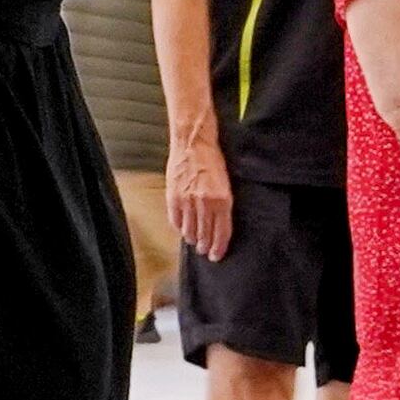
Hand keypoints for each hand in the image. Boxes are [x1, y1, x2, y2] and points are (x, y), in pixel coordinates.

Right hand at [166, 131, 235, 261]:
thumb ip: (222, 205)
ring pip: (189, 231)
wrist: (193, 142)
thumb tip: (219, 225)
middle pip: (205, 235)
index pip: (222, 233)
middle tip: (205, 251)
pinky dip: (179, 227)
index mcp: (223, 200)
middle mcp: (205, 203)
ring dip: (192, 239)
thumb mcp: (226, 183)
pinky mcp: (173, 197)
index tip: (217, 256)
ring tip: (194, 242)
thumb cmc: (212, 160)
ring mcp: (188, 201)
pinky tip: (183, 229)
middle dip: (206, 246)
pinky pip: (176, 221)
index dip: (219, 248)